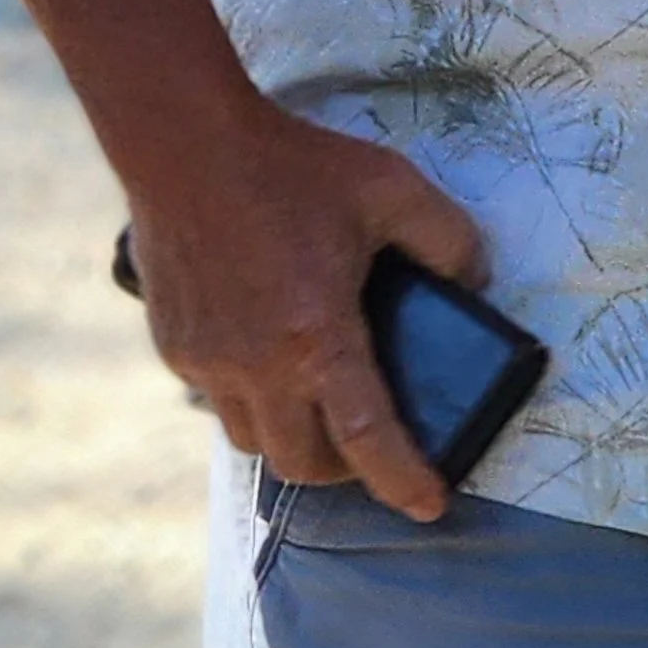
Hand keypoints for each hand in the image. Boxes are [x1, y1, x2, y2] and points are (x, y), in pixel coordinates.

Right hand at [124, 109, 490, 519]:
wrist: (183, 141)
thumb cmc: (290, 165)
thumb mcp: (392, 187)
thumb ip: (449, 240)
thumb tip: (473, 282)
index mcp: (316, 337)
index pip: (366, 438)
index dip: (402, 480)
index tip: (428, 506)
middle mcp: (257, 366)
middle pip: (301, 464)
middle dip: (341, 469)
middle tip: (366, 440)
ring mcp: (208, 362)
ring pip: (252, 440)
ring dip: (289, 435)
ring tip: (313, 400)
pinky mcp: (175, 347)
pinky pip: (216, 398)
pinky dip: (248, 395)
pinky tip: (265, 353)